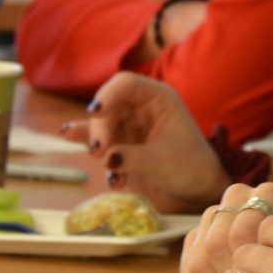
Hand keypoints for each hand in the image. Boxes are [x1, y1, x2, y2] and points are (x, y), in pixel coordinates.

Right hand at [61, 73, 227, 212]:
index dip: (107, 94)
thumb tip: (107, 157)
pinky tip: (77, 149)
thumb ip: (133, 157)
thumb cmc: (189, 167)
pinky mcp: (119, 145)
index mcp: (157, 98)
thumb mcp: (163, 161)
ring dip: (98, 146)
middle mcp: (140, 107)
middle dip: (99, 129)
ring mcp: (127, 126)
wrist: (195, 189)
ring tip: (109, 169)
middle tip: (99, 152)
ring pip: (100, 127)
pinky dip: (97, 156)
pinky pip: (99, 144)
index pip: (125, 83)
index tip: (95, 112)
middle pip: (107, 107)